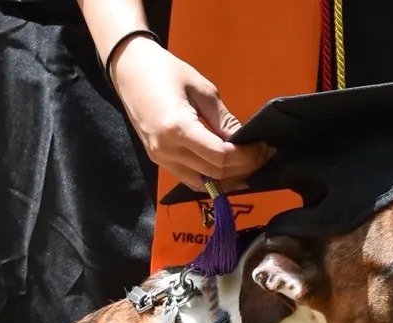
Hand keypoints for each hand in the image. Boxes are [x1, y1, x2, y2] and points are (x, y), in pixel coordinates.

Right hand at [110, 37, 272, 190]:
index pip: (221, 156)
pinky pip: (191, 179)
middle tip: (263, 155)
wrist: (128, 69)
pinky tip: (227, 169)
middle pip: (215, 174)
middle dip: (244, 167)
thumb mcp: (202, 89)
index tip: (264, 147)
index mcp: (178, 129)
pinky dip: (212, 178)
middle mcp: (167, 150)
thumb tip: (244, 141)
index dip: (248, 156)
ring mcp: (161, 159)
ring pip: (203, 184)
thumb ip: (223, 120)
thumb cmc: (165, 70)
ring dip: (229, 178)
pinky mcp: (159, 161)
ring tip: (249, 164)